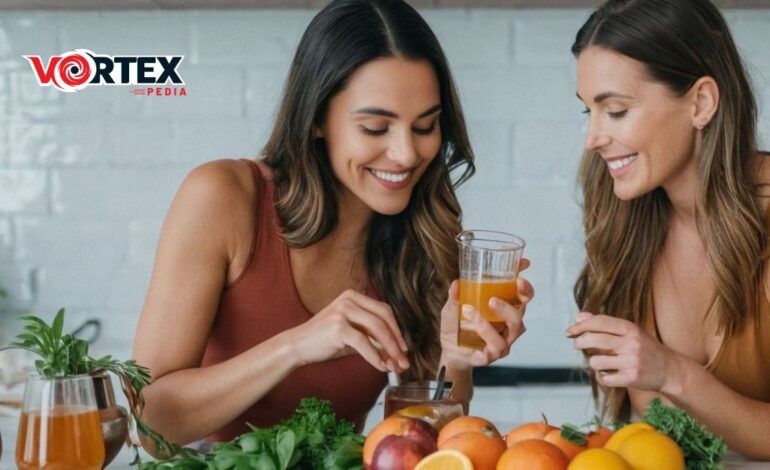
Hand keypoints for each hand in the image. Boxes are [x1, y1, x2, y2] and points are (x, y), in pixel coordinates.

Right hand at [287, 289, 409, 372]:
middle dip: (397, 341)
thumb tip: (396, 355)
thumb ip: (373, 339)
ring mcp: (342, 311)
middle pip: (384, 319)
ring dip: (390, 350)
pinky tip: (380, 366)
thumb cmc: (325, 341)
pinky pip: (364, 343)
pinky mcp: (338, 327)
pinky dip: (375, 357)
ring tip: (395, 366)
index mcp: (353, 296)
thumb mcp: (352, 335)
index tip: (404, 347)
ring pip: (377, 329)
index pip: (384, 310)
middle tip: (404, 360)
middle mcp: (349, 299)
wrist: (297, 346)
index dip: (397, 330)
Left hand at [440, 259, 533, 369]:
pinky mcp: (493, 355)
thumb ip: (456, 294)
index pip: (523, 297)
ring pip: (513, 329)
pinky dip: (483, 332)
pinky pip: (495, 345)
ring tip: (471, 309)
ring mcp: (503, 341)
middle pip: (521, 312)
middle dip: (515, 302)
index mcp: (505, 310)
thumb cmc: (457, 325)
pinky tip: (468, 326)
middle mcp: (508, 326)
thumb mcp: (453, 306)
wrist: (449, 350)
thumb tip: (457, 282)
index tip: (521, 274)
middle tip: (493, 298)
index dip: (525, 287)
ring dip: (497, 316)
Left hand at [567, 312, 675, 390]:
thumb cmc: (644, 348)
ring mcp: (631, 361)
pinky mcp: (631, 378)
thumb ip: (604, 323)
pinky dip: (603, 377)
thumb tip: (579, 317)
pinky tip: (610, 374)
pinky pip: (603, 378)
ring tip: (603, 362)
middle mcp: (631, 343)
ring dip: (594, 363)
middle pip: (592, 340)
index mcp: (630, 328)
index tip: (569, 331)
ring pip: (595, 361)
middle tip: (577, 345)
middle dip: (579, 342)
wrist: (669, 370)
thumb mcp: (629, 331)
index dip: (580, 326)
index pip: (599, 322)